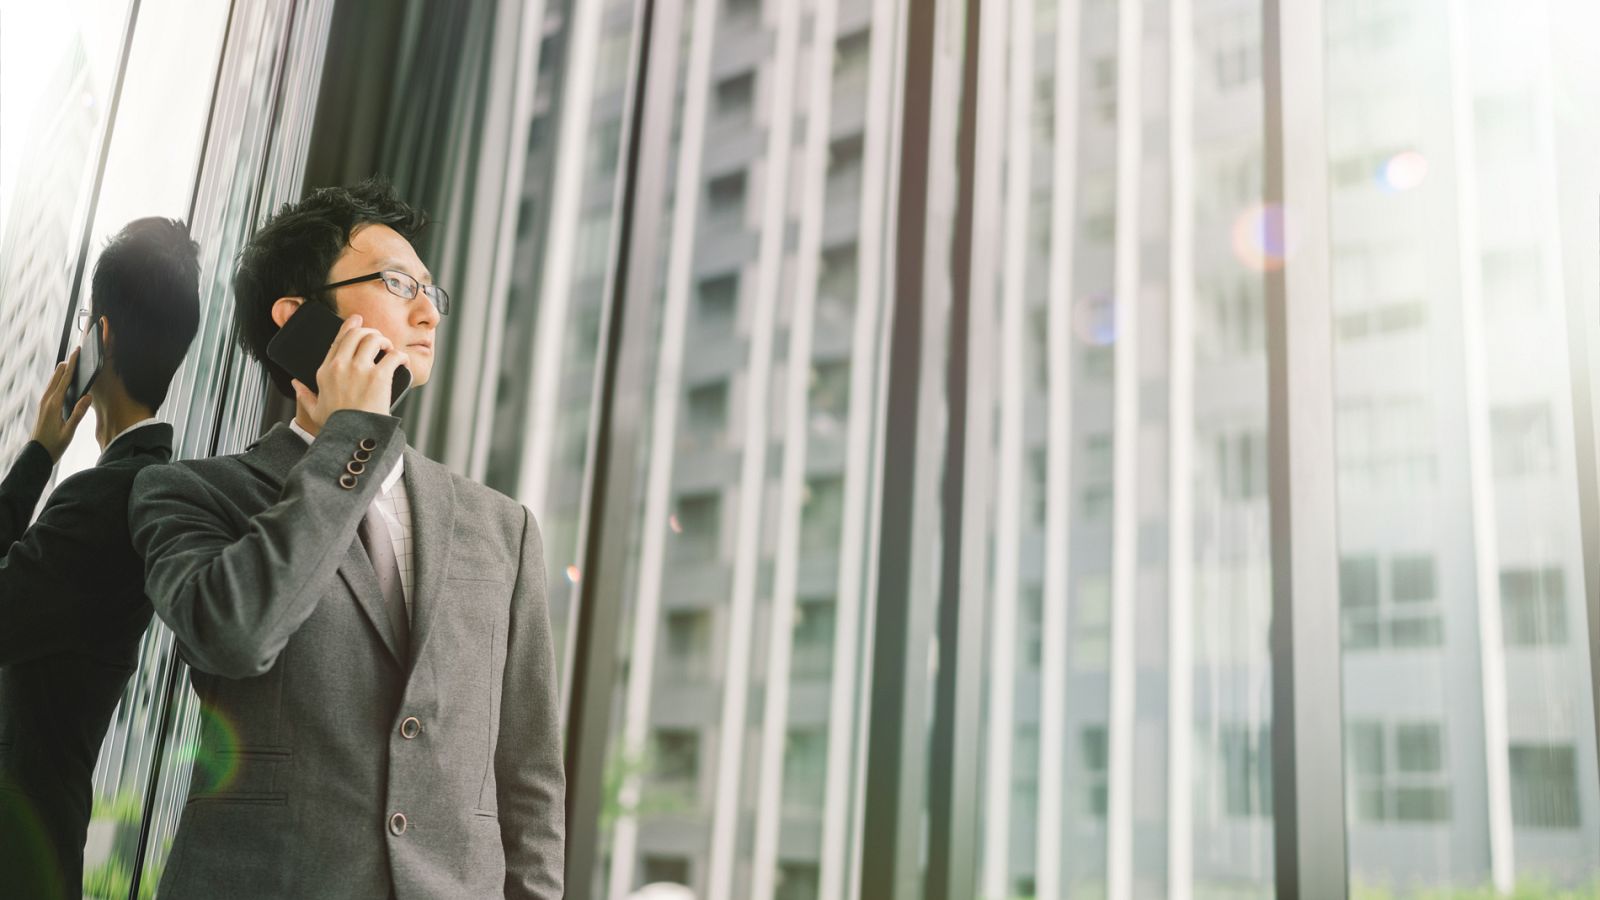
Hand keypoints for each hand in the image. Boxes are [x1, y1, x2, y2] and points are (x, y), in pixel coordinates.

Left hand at [32, 350, 91, 461]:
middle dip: (67, 364)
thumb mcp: (69, 431)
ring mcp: (43, 403)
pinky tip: (62, 380)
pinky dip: (58, 380)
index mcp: (54, 404)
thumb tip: (87, 396)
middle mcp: (46, 400)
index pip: (65, 379)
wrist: (37, 453)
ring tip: (71, 363)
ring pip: (53, 381)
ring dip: (62, 371)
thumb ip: (78, 413)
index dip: (72, 365)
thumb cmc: (54, 444)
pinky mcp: (43, 407)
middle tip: (76, 353)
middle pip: (57, 376)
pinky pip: (51, 388)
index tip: (76, 352)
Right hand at [290, 314, 408, 429]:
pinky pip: (394, 356)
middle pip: (357, 334)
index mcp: (325, 371)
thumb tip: (295, 384)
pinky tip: (403, 363)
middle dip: (370, 333)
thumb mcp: (314, 410)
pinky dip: (401, 357)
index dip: (349, 326)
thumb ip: (304, 395)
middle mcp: (340, 366)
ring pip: (374, 339)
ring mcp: (359, 369)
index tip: (357, 319)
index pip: (338, 340)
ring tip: (389, 350)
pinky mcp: (378, 376)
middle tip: (380, 341)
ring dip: (385, 342)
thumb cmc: (336, 426)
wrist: (353, 437)